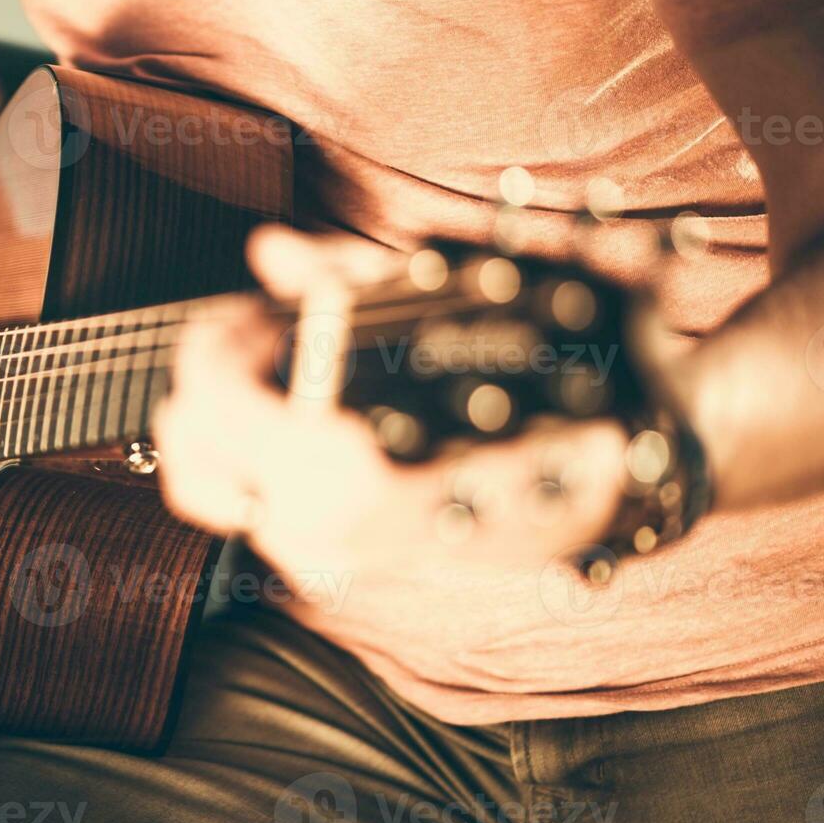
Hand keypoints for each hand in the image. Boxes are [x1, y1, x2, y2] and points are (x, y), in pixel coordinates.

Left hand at [152, 225, 629, 611]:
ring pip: (210, 483)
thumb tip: (267, 251)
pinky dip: (262, 452)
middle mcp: (321, 538)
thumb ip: (344, 278)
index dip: (218, 334)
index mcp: (342, 477)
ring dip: (231, 411)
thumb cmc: (552, 378)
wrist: (635, 476)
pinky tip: (316, 411)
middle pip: (187, 446)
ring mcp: (329, 564)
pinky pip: (257, 506)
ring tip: (292, 368)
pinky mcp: (341, 571)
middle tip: (264, 327)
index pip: (209, 398)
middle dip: (216, 372)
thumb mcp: (456, 302)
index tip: (253, 306)